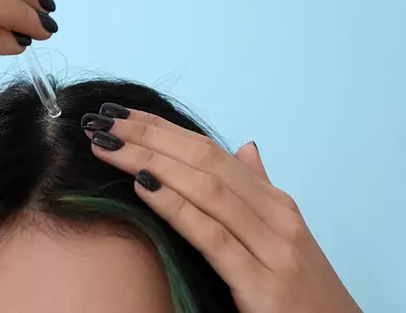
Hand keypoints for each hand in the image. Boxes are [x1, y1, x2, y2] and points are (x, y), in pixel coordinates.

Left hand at [83, 104, 360, 312]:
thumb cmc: (301, 292)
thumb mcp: (282, 237)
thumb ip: (259, 193)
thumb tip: (245, 148)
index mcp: (274, 202)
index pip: (210, 151)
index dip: (162, 128)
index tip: (122, 113)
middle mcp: (276, 215)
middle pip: (204, 161)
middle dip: (149, 136)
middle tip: (104, 120)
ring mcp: (273, 248)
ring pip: (206, 190)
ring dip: (151, 161)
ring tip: (109, 146)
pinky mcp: (263, 284)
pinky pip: (212, 237)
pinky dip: (175, 207)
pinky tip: (142, 186)